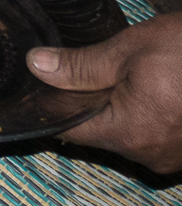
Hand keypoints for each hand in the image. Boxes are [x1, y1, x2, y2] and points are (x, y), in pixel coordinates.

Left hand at [30, 14, 181, 172]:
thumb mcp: (130, 49)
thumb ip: (80, 65)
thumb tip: (37, 65)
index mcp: (130, 134)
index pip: (70, 129)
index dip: (51, 104)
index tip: (41, 81)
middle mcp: (151, 155)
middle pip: (100, 131)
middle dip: (89, 101)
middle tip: (85, 65)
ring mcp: (175, 155)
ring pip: (129, 132)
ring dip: (121, 105)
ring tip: (127, 72)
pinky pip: (155, 132)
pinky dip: (147, 111)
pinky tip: (152, 84)